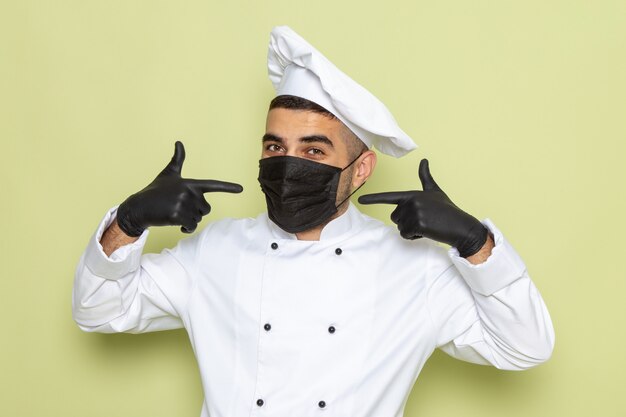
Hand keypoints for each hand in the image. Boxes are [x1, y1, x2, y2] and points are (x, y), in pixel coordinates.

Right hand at [116, 141, 242, 235]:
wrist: (139, 206)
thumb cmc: (156, 190)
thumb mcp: (168, 174)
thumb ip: (177, 160)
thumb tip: (179, 142)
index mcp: (191, 183)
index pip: (213, 185)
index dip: (228, 187)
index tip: (241, 189)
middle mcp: (189, 192)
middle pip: (206, 209)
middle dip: (195, 212)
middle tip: (179, 207)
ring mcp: (184, 203)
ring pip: (199, 218)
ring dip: (190, 220)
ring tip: (175, 214)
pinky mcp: (178, 215)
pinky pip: (191, 226)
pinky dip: (186, 228)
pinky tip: (177, 224)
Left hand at [358, 159, 487, 257]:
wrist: (461, 225)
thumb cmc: (446, 209)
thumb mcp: (434, 191)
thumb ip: (425, 177)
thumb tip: (424, 160)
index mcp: (412, 194)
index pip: (389, 197)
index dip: (373, 199)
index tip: (359, 200)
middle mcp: (411, 201)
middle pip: (394, 217)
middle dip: (406, 222)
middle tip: (424, 219)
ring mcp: (414, 212)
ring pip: (400, 227)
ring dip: (411, 230)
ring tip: (427, 225)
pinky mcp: (418, 224)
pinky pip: (406, 235)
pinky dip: (414, 236)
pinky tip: (427, 231)